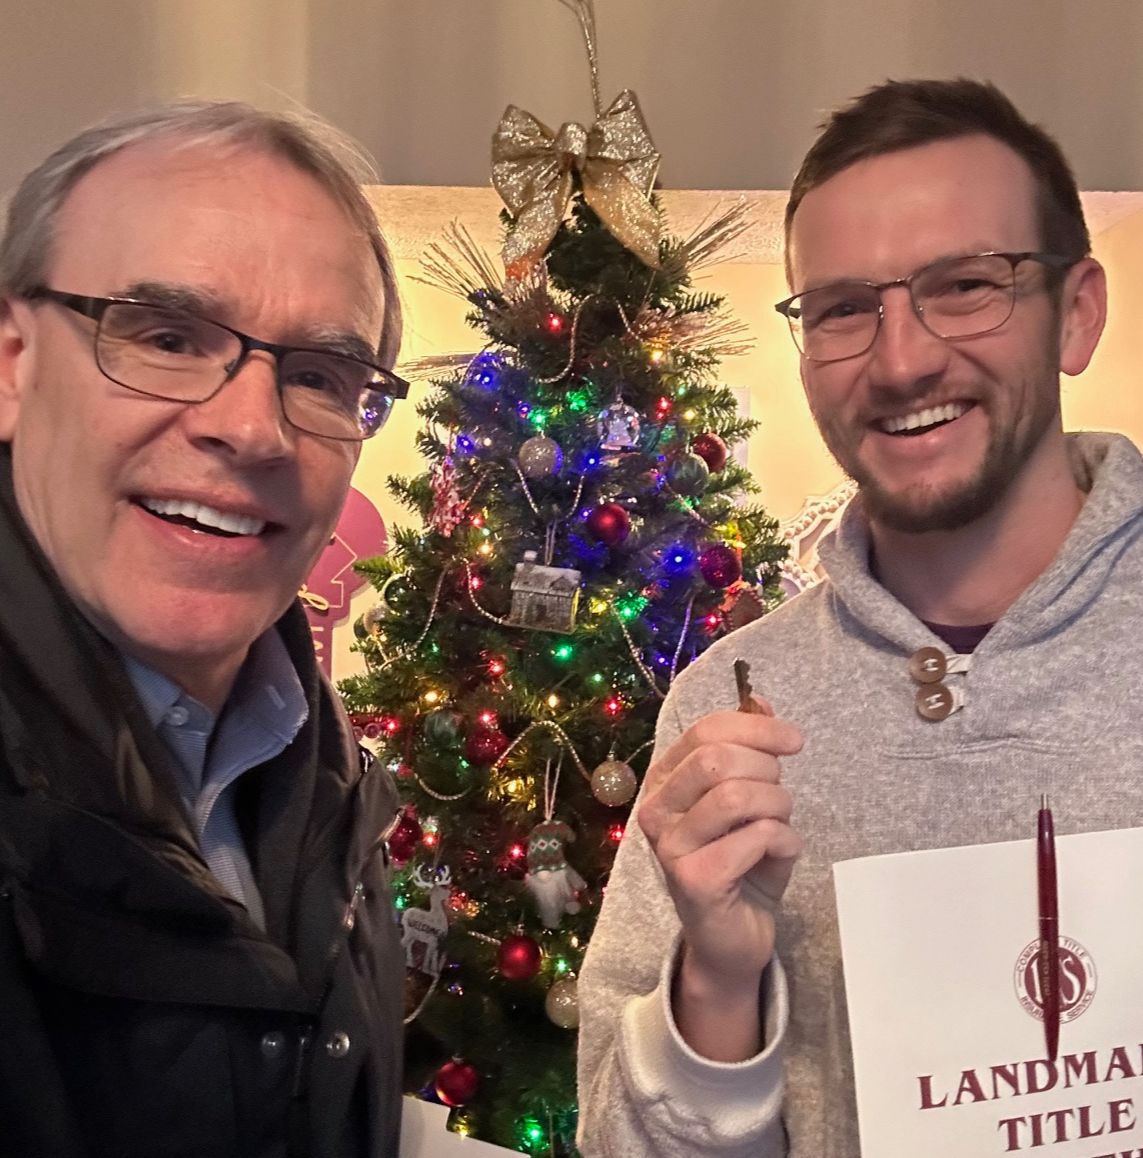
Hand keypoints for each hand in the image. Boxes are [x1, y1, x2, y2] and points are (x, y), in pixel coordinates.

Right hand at [637, 703, 802, 1057]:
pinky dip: (784, 841)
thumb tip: (759, 700)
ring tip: (780, 827)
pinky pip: (756, 838)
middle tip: (781, 797)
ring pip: (738, 796)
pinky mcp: (694, 880)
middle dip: (767, 771)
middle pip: (718, 760)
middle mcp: (655, 809)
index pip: (705, 731)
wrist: (732, 938)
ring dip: (778, 807)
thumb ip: (749, 749)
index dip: (756, 727)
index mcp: (664, 781)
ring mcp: (669, 846)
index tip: (794, 740)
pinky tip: (779, 855)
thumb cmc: (742, 862)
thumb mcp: (749, 798)